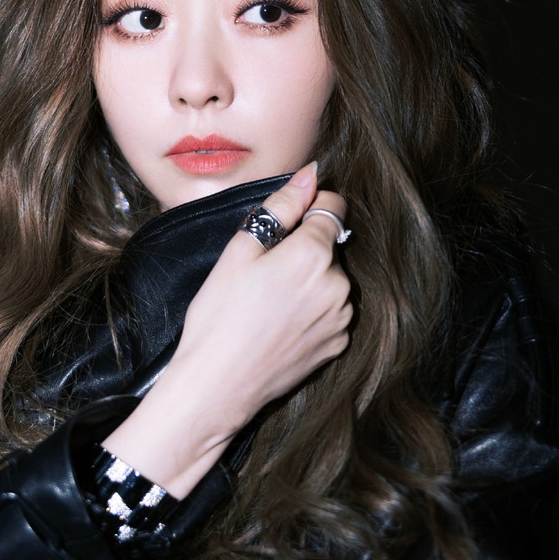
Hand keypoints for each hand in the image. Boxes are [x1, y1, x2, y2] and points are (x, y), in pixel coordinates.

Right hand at [102, 164, 352, 496]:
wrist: (217, 385)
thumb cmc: (218, 316)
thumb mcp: (240, 250)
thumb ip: (281, 206)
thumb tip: (311, 174)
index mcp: (314, 254)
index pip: (332, 207)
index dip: (308, 209)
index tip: (284, 226)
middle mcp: (338, 284)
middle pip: (329, 247)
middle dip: (303, 251)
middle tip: (261, 276)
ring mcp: (341, 318)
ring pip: (330, 281)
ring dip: (310, 283)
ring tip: (268, 305)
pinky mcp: (337, 345)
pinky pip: (331, 314)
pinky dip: (312, 313)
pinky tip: (279, 325)